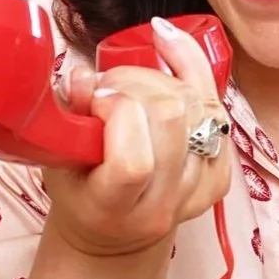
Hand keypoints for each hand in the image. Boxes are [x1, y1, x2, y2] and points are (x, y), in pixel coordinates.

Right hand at [40, 13, 232, 259]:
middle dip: (134, 85)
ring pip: (197, 106)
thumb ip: (66, 117)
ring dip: (159, 80)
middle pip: (172, 120)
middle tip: (107, 89)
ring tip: (129, 85)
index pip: (134, 161)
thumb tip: (83, 76)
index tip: (94, 102)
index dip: (116, 114)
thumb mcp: (57, 161)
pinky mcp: (221, 171)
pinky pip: (216, 103)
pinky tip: (163, 46)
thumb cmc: (80, 194)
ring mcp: (199, 189)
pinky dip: (190, 67)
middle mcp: (164, 204)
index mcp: (115, 208)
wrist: (117, 232)